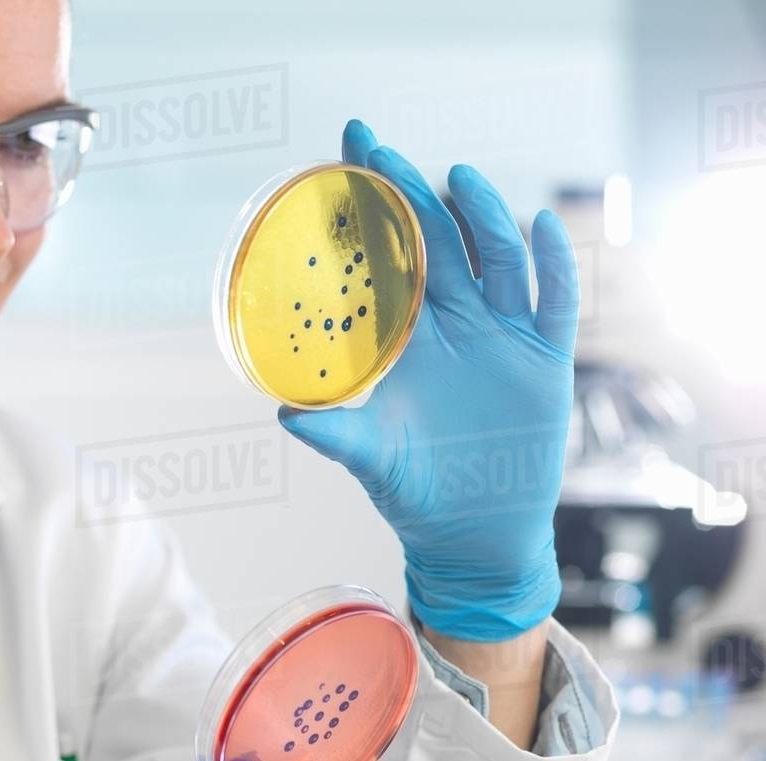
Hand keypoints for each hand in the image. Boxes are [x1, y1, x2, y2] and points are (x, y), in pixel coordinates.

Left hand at [279, 121, 578, 642]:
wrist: (472, 532)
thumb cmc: (414, 489)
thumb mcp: (370, 458)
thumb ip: (334, 433)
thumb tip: (284, 414)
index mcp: (411, 339)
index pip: (390, 259)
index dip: (370, 210)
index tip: (343, 157)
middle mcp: (457, 326)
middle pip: (438, 243)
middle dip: (410, 193)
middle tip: (378, 147)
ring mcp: (504, 339)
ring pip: (498, 261)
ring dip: (483, 217)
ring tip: (459, 177)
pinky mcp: (546, 362)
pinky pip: (555, 303)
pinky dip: (554, 265)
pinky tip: (543, 227)